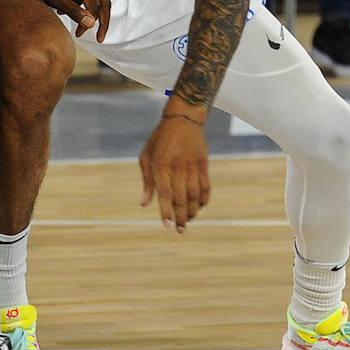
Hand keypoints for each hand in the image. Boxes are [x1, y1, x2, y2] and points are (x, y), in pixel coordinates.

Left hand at [3, 0, 109, 40]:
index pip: (96, 8)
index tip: (81, 33)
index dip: (90, 24)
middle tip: (100, 37)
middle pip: (104, 3)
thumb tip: (91, 24)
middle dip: (102, 22)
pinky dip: (81, 4)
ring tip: (79, 25)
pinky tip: (66, 11)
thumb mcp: (58, 0)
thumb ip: (75, 13)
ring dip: (90, 13)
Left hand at [138, 111, 210, 232]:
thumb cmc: (159, 140)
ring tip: (188, 220)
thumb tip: (144, 204)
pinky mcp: (203, 163)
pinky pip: (205, 185)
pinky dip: (203, 199)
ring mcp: (192, 165)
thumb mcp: (146, 157)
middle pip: (181, 197)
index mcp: (160, 165)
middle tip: (179, 230)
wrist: (182, 119)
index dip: (166, 211)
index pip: (164, 194)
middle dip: (180, 216)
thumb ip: (147, 181)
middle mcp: (177, 166)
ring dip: (192, 210)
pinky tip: (199, 207)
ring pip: (194, 194)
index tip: (166, 225)